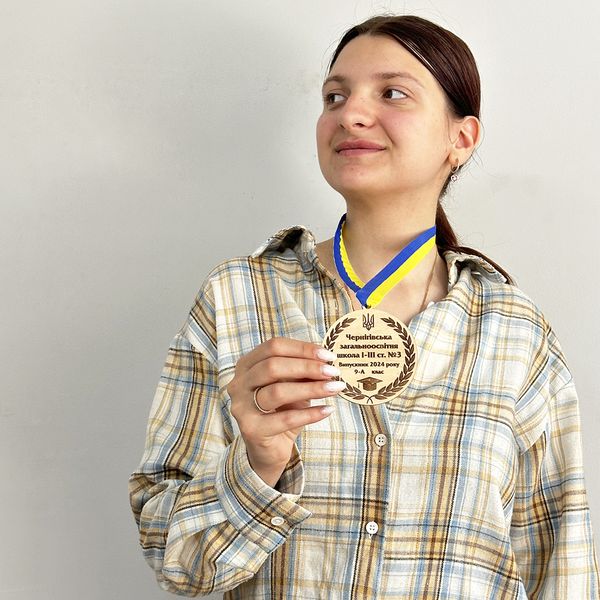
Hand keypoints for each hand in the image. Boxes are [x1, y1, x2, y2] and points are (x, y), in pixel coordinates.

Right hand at [226, 337, 343, 486]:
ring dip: (312, 388)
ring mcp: (241, 407)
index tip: (327, 355)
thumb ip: (301, 372)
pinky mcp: (251, 430)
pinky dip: (310, 413)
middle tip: (332, 372)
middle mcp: (238, 384)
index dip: (301, 348)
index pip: (273, 347)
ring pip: (278, 391)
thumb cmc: (281, 411)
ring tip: (334, 388)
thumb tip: (325, 360)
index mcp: (246, 365)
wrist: (269, 449)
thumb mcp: (291, 385)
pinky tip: (327, 410)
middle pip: (272, 366)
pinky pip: (285, 419)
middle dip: (307, 367)